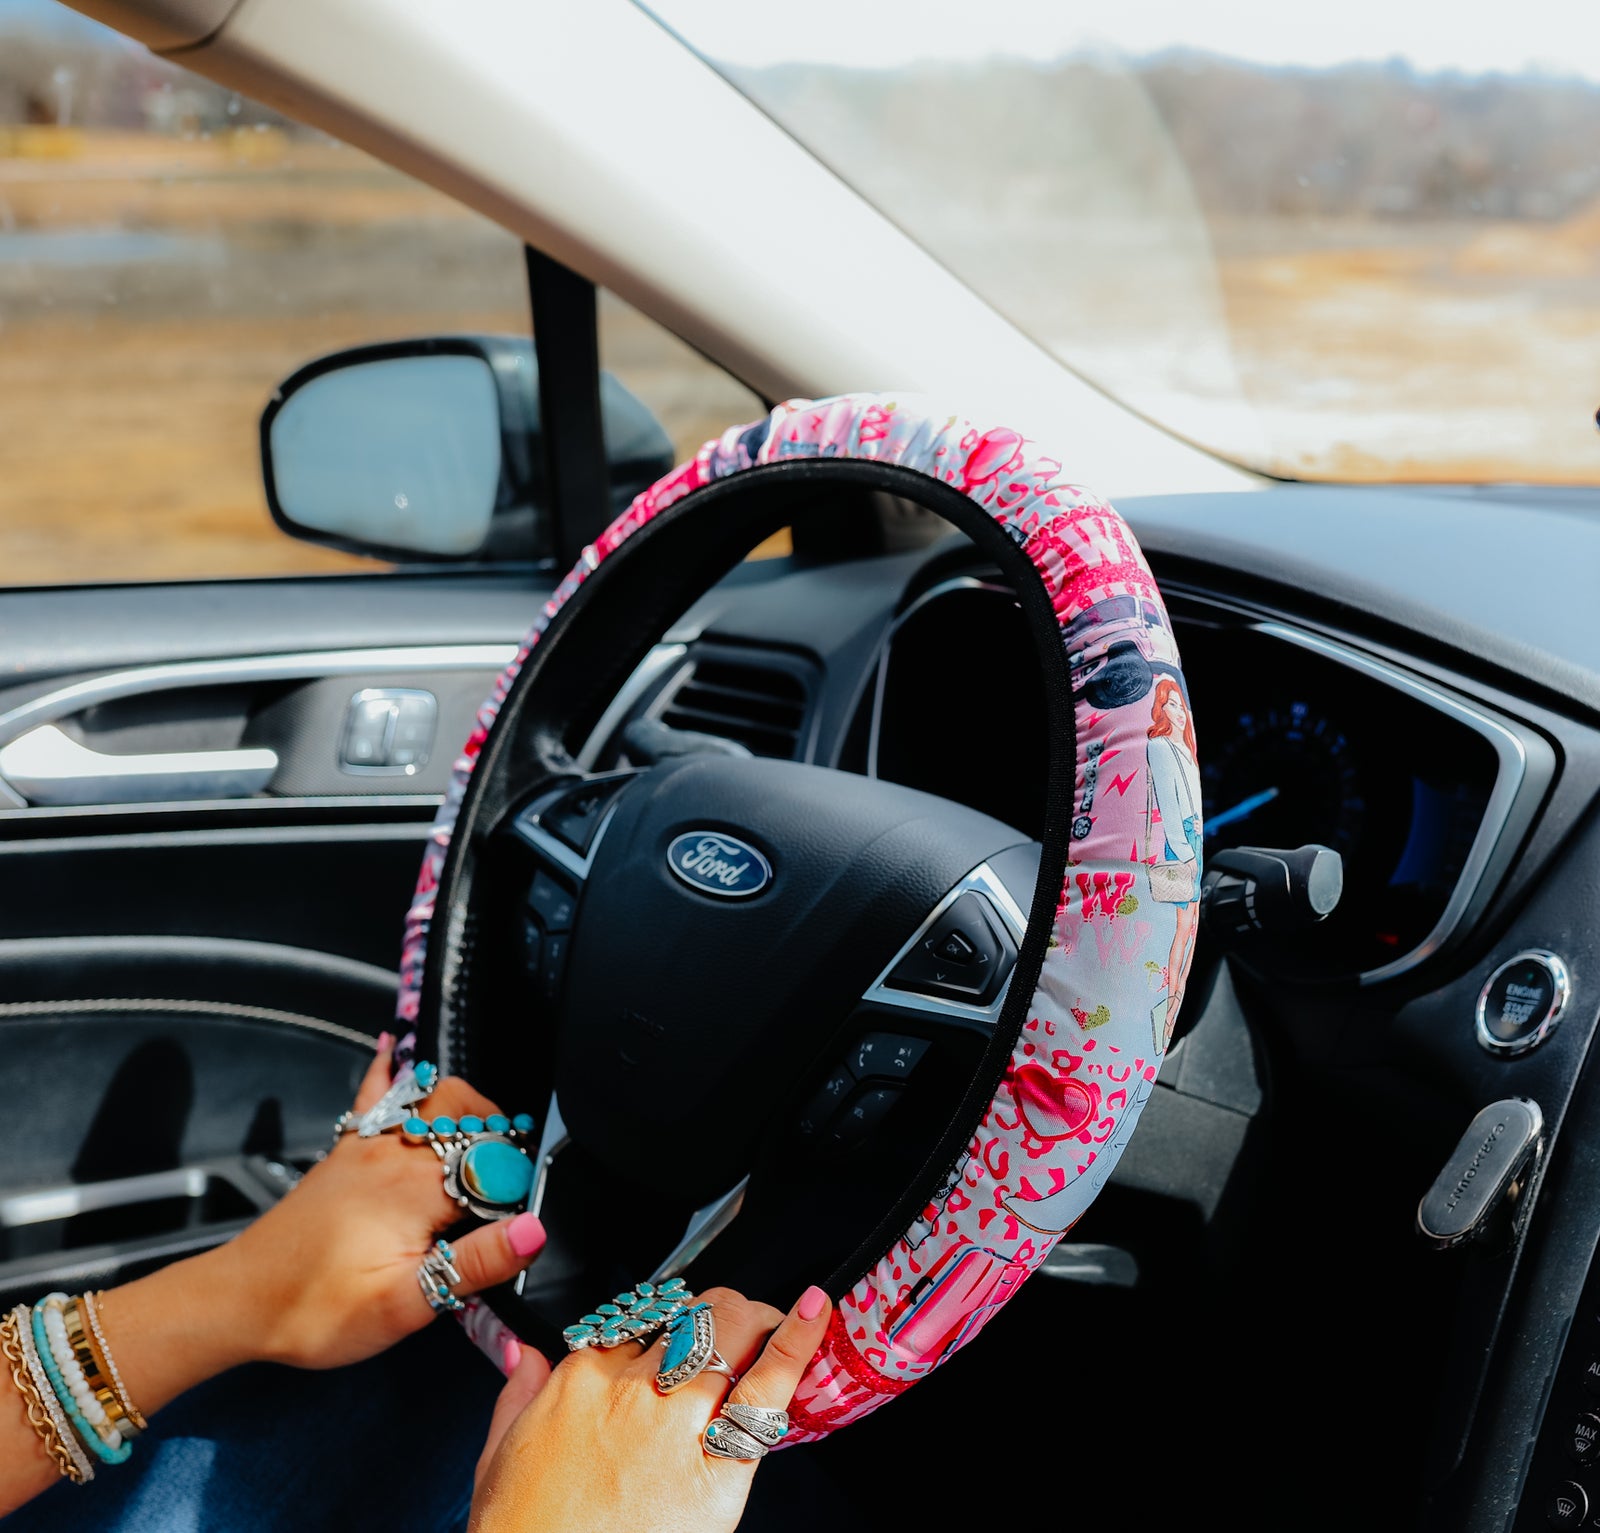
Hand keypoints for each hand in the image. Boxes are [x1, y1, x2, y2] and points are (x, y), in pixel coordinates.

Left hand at [207, 1037, 548, 1370]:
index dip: (521, 1194)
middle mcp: (397, 1153)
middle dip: (507, 1144)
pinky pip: (374, 1092)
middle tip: (513, 1187)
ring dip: (472, 1109)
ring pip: (436, 1097)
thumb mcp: (405, 1305)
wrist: (238, 1302)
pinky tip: (394, 1045)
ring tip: (489, 1137)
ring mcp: (369, 1145)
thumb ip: (477, 1263)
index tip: (520, 1227)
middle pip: (476, 1118)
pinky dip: (391, 1067)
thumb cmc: (315, 1311)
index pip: (500, 1169)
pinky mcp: (346, 1151)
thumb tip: (535, 1229)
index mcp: (419, 1188)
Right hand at [468, 1284, 831, 1532]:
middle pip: (690, 1316)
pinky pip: (766, 1390)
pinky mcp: (717, 1467)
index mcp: (579, 1383)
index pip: (637, 1323)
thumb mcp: (498, 1460)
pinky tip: (816, 1313)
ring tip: (772, 1325)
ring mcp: (675, 1423)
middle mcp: (631, 1391)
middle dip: (719, 1314)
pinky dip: (796, 1343)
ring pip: (727, 1332)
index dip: (663, 1332)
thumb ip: (516, 1395)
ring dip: (755, 1321)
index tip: (674, 1345)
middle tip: (736, 1331)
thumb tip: (525, 1356)